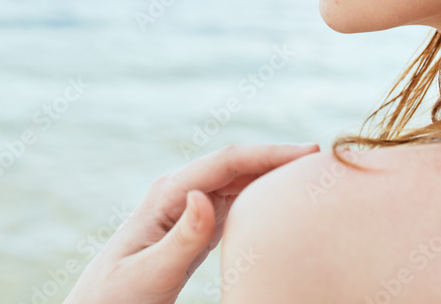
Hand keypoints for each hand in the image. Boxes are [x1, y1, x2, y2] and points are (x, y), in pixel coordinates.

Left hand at [63, 142, 320, 303]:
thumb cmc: (116, 300)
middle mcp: (178, 192)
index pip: (227, 162)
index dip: (270, 153)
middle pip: (237, 164)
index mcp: (167, 195)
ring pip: (238, 179)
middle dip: (277, 157)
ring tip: (311, 175)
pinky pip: (234, 199)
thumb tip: (203, 196)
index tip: (311, 152)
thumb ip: (181, 240)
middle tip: (324, 161)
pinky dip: (260, 194)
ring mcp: (187, 206)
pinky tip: (281, 199)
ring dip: (271, 173)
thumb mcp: (149, 276)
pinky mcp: (194, 224)